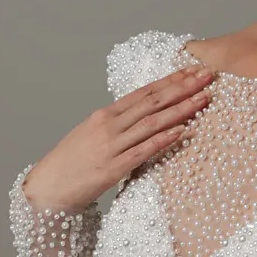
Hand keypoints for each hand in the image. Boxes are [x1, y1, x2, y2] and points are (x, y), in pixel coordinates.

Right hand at [22, 64, 216, 212]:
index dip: (171, 80)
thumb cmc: (72, 162)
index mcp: (105, 114)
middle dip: (183, 87)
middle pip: (153, 101)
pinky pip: (144, 150)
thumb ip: (118, 124)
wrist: (49, 186)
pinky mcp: (113, 168)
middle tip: (207, 76)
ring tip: (203, 99)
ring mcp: (111, 145)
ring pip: (152, 122)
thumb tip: (144, 116)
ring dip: (180, 109)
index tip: (192, 70)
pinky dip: (164, 139)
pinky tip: (182, 131)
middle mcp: (109, 125)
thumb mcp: (92, 134)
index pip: (144, 91)